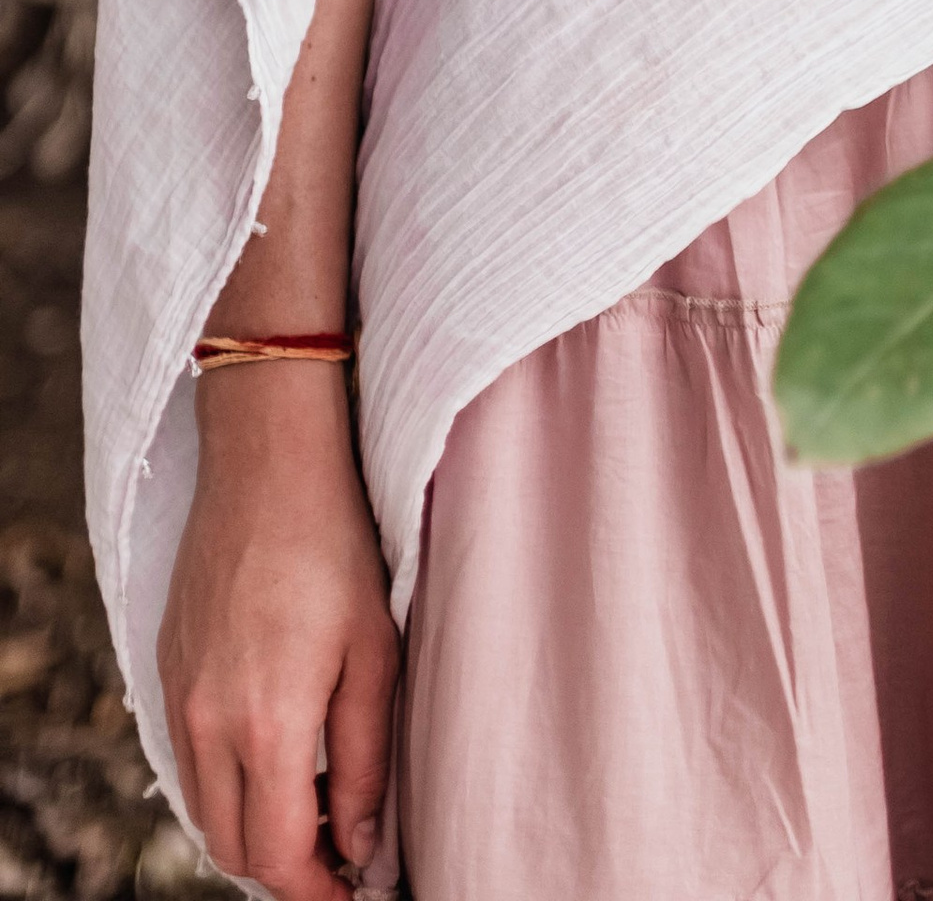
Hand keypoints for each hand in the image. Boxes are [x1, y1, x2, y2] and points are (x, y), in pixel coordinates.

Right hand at [160, 375, 399, 898]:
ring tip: (320, 796)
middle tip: (344, 846)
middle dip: (288, 864)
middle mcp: (208, 725)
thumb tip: (363, 838)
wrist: (266, 463)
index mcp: (267, 726)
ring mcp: (179, 700)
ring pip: (208, 809)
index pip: (280, 855)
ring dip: (256, 824)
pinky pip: (190, 761)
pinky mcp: (167, 672)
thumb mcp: (375, 651)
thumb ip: (367, 756)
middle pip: (235, 847)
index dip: (318, 889)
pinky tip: (278, 747)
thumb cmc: (336, 547)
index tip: (354, 889)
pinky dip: (230, 781)